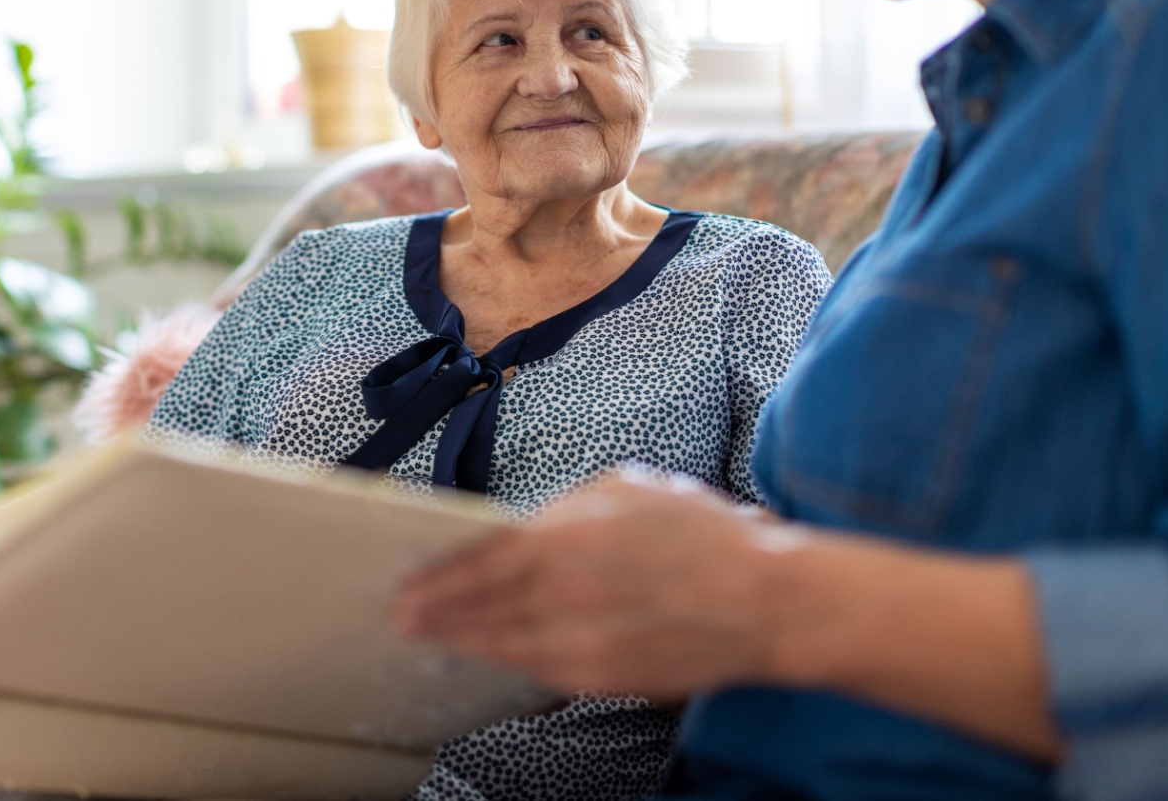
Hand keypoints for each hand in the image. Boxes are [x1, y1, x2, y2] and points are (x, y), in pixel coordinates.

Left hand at [393, 469, 788, 698]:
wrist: (765, 602)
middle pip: (480, 609)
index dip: (437, 577)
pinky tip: (493, 653)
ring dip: (464, 641)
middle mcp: (565, 594)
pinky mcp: (603, 678)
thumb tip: (523, 527)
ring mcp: (582, 642)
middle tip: (402, 616)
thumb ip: (564, 508)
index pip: (480, 562)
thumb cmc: (700, 535)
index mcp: (567, 537)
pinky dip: (509, 660)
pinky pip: (538, 670)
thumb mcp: (624, 489)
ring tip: (435, 636)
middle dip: (435, 613)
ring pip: (503, 645)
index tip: (406, 583)